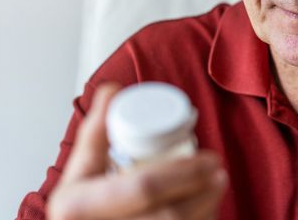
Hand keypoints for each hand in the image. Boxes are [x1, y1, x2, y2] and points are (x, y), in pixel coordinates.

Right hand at [47, 84, 226, 219]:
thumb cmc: (82, 212)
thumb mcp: (79, 173)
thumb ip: (96, 133)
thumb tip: (113, 89)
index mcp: (77, 208)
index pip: (145, 186)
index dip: (184, 172)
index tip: (210, 158)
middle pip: (169, 215)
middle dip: (204, 191)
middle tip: (219, 171)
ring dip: (207, 207)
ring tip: (219, 185)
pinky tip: (208, 209)